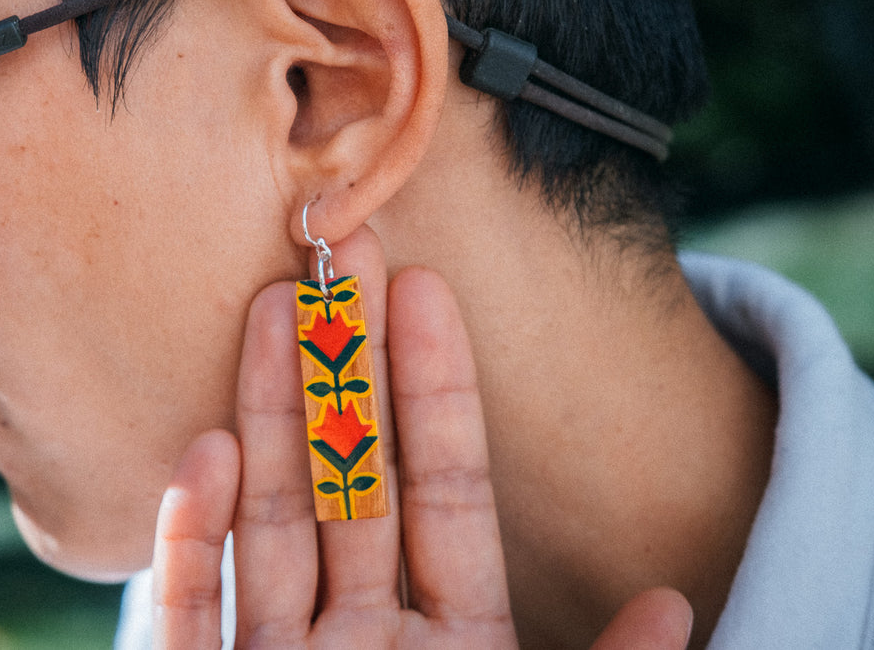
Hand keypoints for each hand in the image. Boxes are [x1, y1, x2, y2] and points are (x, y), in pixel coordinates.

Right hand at [151, 226, 691, 648]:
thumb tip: (682, 597)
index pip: (443, 494)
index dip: (434, 389)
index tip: (422, 289)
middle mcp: (356, 643)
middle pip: (347, 483)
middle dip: (337, 372)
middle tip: (331, 262)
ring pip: (268, 523)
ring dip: (262, 419)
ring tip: (268, 315)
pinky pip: (196, 613)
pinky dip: (192, 541)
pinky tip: (202, 455)